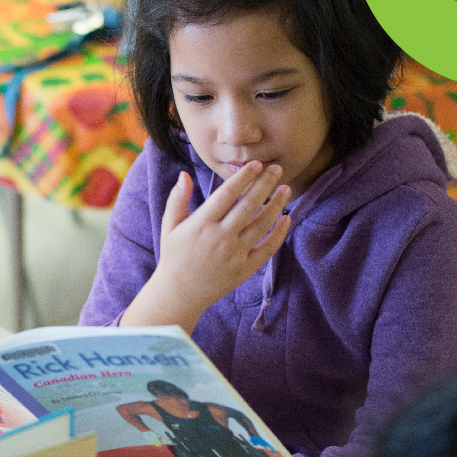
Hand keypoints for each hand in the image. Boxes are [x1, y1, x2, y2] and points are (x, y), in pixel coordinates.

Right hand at [120, 161, 292, 331]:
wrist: (179, 293)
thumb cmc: (174, 256)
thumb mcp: (169, 226)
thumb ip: (177, 199)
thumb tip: (184, 174)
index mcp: (201, 224)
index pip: (227, 194)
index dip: (243, 177)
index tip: (255, 164)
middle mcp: (220, 238)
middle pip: (249, 205)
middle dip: (265, 184)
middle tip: (277, 168)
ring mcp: (235, 255)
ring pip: (262, 224)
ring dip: (277, 204)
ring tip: (286, 188)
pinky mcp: (245, 269)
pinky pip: (268, 249)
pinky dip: (280, 233)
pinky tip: (287, 218)